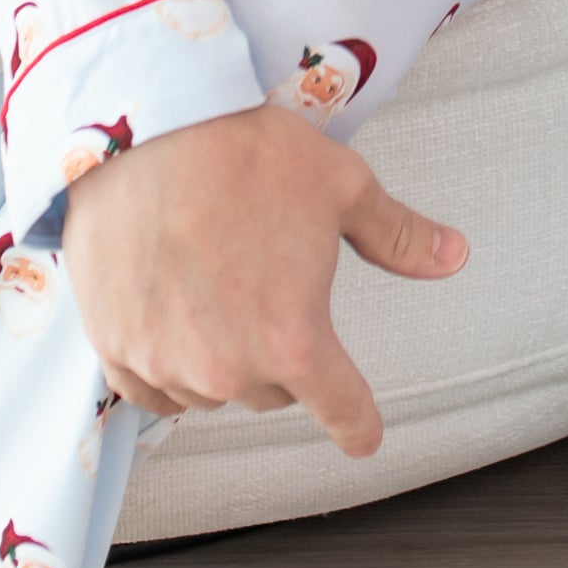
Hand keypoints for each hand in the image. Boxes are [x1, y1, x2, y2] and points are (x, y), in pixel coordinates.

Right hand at [62, 104, 468, 456]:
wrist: (146, 130)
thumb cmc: (247, 153)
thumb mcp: (343, 187)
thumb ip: (398, 237)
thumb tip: (453, 257)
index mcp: (294, 339)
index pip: (340, 407)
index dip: (358, 424)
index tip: (364, 437)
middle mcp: (228, 368)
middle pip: (272, 391)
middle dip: (280, 352)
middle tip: (270, 283)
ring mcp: (165, 365)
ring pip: (212, 388)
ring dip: (221, 356)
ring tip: (216, 282)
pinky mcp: (114, 349)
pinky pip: (153, 389)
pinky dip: (166, 363)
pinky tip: (172, 315)